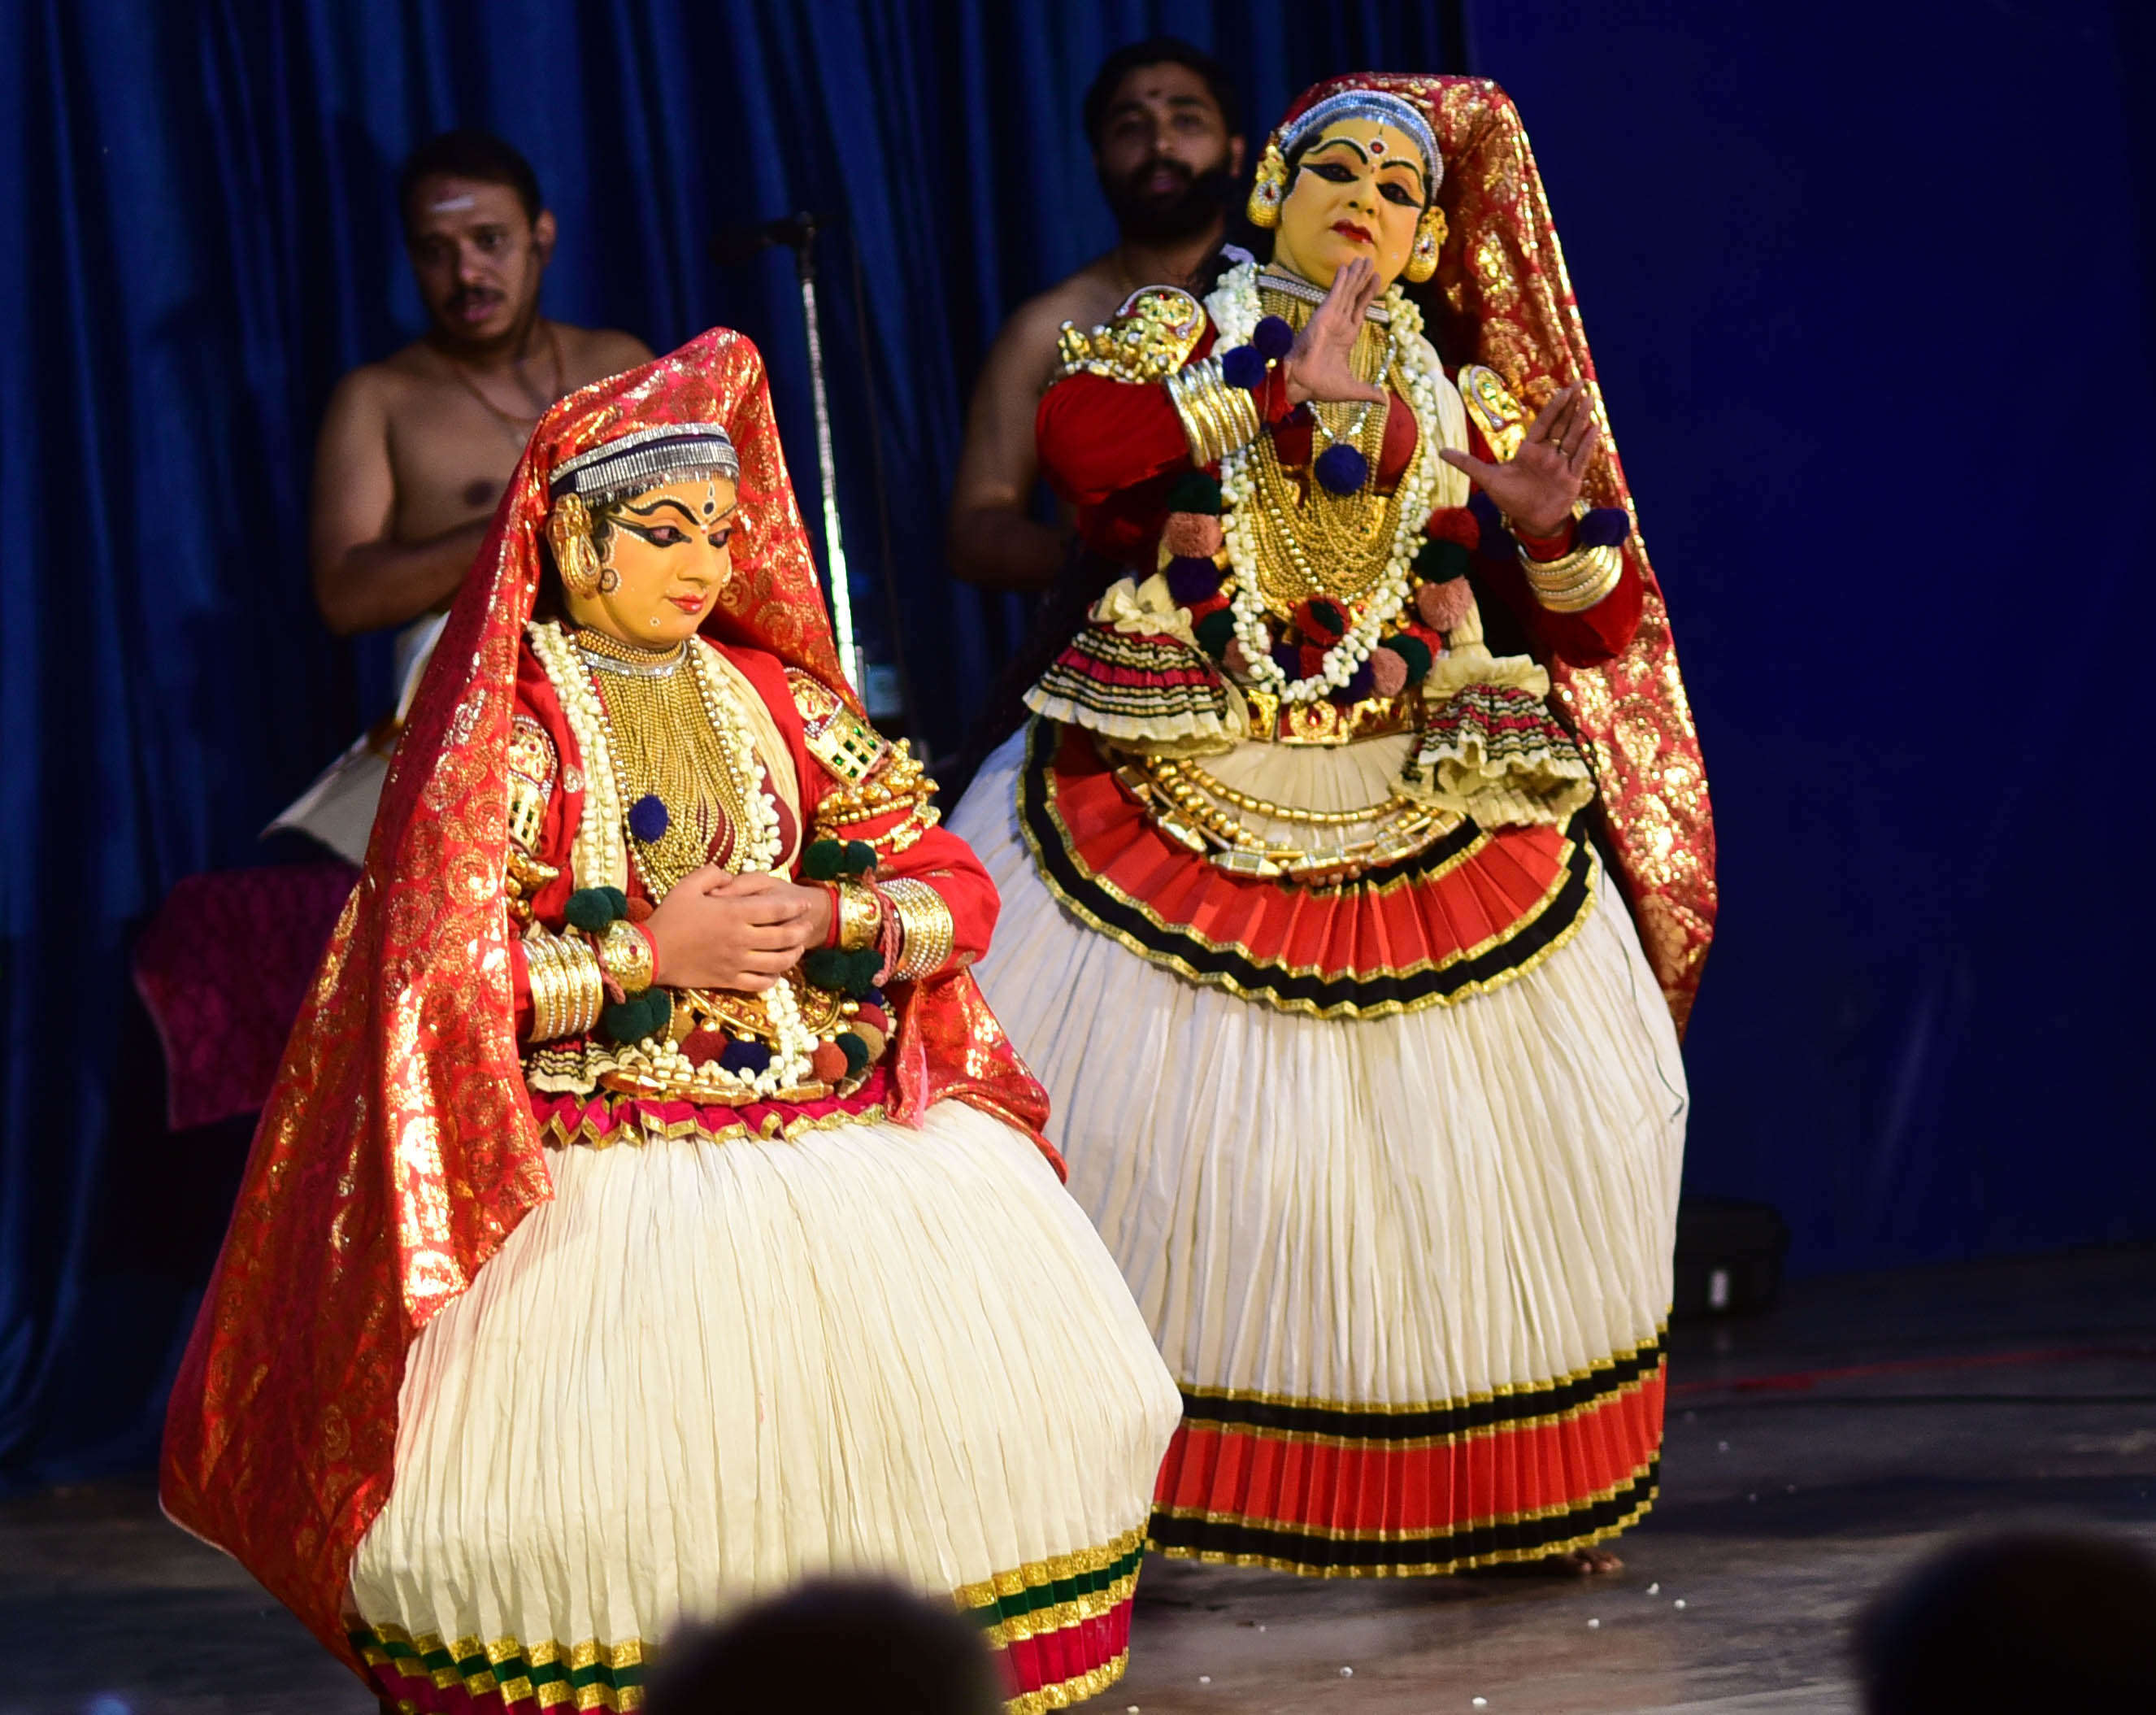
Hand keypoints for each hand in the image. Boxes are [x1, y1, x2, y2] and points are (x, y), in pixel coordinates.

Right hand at [641, 866, 831, 992]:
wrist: (650, 953)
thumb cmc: (668, 917)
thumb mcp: (687, 885)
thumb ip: (712, 873)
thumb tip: (730, 876)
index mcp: (734, 913)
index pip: (776, 909)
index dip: (795, 906)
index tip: (805, 904)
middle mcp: (741, 938)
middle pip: (783, 936)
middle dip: (800, 930)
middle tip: (807, 926)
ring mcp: (736, 962)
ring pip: (777, 962)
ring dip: (792, 955)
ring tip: (797, 949)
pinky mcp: (729, 980)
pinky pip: (760, 983)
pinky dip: (773, 978)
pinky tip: (775, 972)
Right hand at [1280, 259, 1387, 407]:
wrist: (1300, 385)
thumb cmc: (1320, 386)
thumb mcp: (1352, 389)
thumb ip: (1368, 392)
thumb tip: (1384, 400)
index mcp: (1345, 338)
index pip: (1359, 311)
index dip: (1367, 296)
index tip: (1375, 281)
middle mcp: (1338, 325)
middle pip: (1353, 297)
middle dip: (1362, 280)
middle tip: (1371, 262)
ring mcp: (1330, 319)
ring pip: (1346, 292)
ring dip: (1355, 276)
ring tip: (1363, 259)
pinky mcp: (1323, 316)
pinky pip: (1335, 295)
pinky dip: (1341, 282)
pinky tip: (1346, 268)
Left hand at [1438, 379, 1602, 536]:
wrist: (1529, 522)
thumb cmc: (1510, 499)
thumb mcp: (1487, 479)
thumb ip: (1467, 464)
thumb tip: (1440, 452)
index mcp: (1529, 450)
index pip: (1544, 423)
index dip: (1554, 406)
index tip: (1564, 389)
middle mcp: (1548, 454)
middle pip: (1562, 424)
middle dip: (1572, 404)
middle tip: (1582, 382)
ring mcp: (1561, 465)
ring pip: (1573, 437)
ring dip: (1582, 418)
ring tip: (1591, 399)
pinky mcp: (1571, 478)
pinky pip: (1581, 458)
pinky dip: (1587, 445)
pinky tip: (1595, 428)